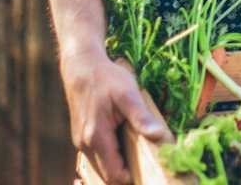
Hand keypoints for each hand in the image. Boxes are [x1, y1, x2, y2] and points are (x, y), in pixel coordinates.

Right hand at [63, 52, 169, 184]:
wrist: (81, 67)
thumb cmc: (106, 78)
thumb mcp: (128, 94)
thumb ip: (142, 117)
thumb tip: (160, 137)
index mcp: (97, 137)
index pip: (114, 174)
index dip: (131, 178)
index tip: (150, 173)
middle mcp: (84, 144)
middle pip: (107, 175)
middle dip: (126, 176)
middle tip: (149, 169)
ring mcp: (80, 142)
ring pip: (100, 167)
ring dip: (118, 168)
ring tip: (139, 159)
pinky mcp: (81, 137)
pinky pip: (97, 157)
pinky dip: (110, 159)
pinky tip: (126, 148)